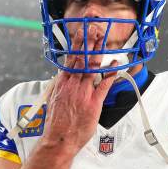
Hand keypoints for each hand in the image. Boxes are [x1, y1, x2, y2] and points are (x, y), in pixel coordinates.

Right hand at [41, 26, 116, 155]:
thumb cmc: (56, 123)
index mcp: (62, 84)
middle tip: (94, 29)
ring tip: (102, 39)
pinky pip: (103, 85)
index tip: (81, 33)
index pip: (70, 59)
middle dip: (88, 42)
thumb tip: (60, 77)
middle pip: (81, 59)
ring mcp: (83, 93)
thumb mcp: (53, 100)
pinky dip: (109, 74)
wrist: (59, 140)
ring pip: (91, 68)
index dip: (77, 45)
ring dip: (97, 52)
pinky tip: (114, 65)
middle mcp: (72, 85)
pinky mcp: (93, 103)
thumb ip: (59, 87)